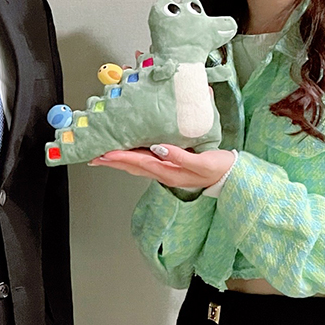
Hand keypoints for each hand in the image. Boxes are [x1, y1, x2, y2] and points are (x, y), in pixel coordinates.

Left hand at [88, 145, 235, 190]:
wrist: (231, 177)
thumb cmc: (220, 168)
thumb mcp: (203, 162)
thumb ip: (180, 156)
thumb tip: (158, 148)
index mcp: (170, 172)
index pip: (140, 163)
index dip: (122, 157)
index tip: (105, 153)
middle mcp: (165, 174)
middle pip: (133, 167)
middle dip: (112, 162)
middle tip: (93, 157)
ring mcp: (166, 172)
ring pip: (136, 167)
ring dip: (119, 162)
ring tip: (103, 157)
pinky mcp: (170, 169)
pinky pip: (145, 164)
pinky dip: (131, 159)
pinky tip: (127, 155)